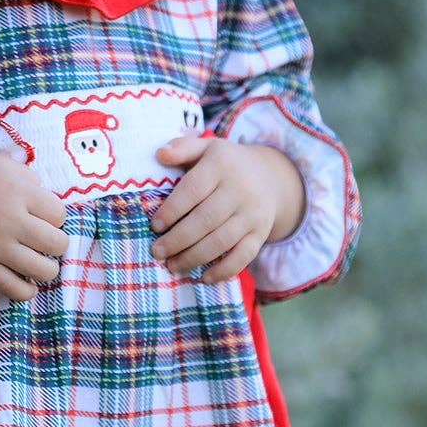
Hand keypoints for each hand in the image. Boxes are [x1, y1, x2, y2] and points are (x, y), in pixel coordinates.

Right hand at [0, 151, 69, 301]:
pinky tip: (29, 283)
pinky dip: (26, 291)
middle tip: (46, 239)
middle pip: (56, 243)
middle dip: (56, 242)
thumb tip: (46, 205)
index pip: (59, 214)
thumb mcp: (7, 166)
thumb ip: (32, 182)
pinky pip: (13, 289)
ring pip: (42, 270)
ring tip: (40, 261)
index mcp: (20, 194)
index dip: (55, 216)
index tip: (45, 215)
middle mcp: (11, 223)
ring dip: (47, 267)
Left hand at [149, 133, 306, 283]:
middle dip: (178, 240)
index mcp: (221, 164)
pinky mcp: (261, 233)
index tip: (155, 226)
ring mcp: (253, 213)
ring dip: (194, 258)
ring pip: (221, 241)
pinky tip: (205, 278)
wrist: (272, 177)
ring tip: (173, 266)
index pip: (193, 190)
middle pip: (205, 220)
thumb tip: (159, 154)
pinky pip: (243, 256)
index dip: (172, 210)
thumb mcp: (207, 148)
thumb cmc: (227, 164)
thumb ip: (182, 148)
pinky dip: (224, 270)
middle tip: (157, 252)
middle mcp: (240, 189)